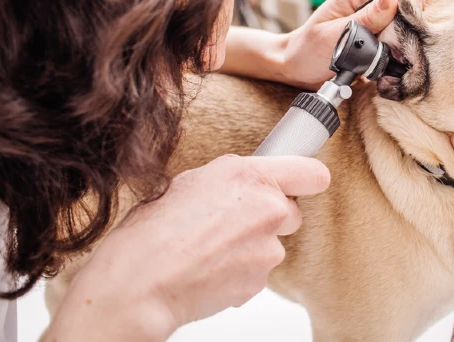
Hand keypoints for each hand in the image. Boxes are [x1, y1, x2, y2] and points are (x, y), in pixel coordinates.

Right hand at [45, 154, 329, 341]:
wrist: (141, 281)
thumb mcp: (193, 180)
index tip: (303, 183)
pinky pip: (258, 271)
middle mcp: (268, 208)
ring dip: (252, 246)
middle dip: (270, 217)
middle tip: (233, 222)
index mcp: (251, 176)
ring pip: (273, 244)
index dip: (307, 179)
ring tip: (211, 248)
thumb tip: (249, 183)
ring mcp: (268, 248)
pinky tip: (210, 267)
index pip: (312, 173)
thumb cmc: (154, 229)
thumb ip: (235, 179)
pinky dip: (240, 271)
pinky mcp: (261, 281)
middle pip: (293, 212)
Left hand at [281, 0, 434, 89]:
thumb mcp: (335, 35)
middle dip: (416, 22)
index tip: (418, 30)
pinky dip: (404, 45)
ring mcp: (375, 16)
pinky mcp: (378, 32)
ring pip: (409, 19)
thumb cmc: (309, 50)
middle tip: (411, 46)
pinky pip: (400, 34)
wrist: (296, 66)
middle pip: (410, 2)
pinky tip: (401, 57)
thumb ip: (365, 17)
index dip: (415, 6)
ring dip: (412, 36)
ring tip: (406, 53)